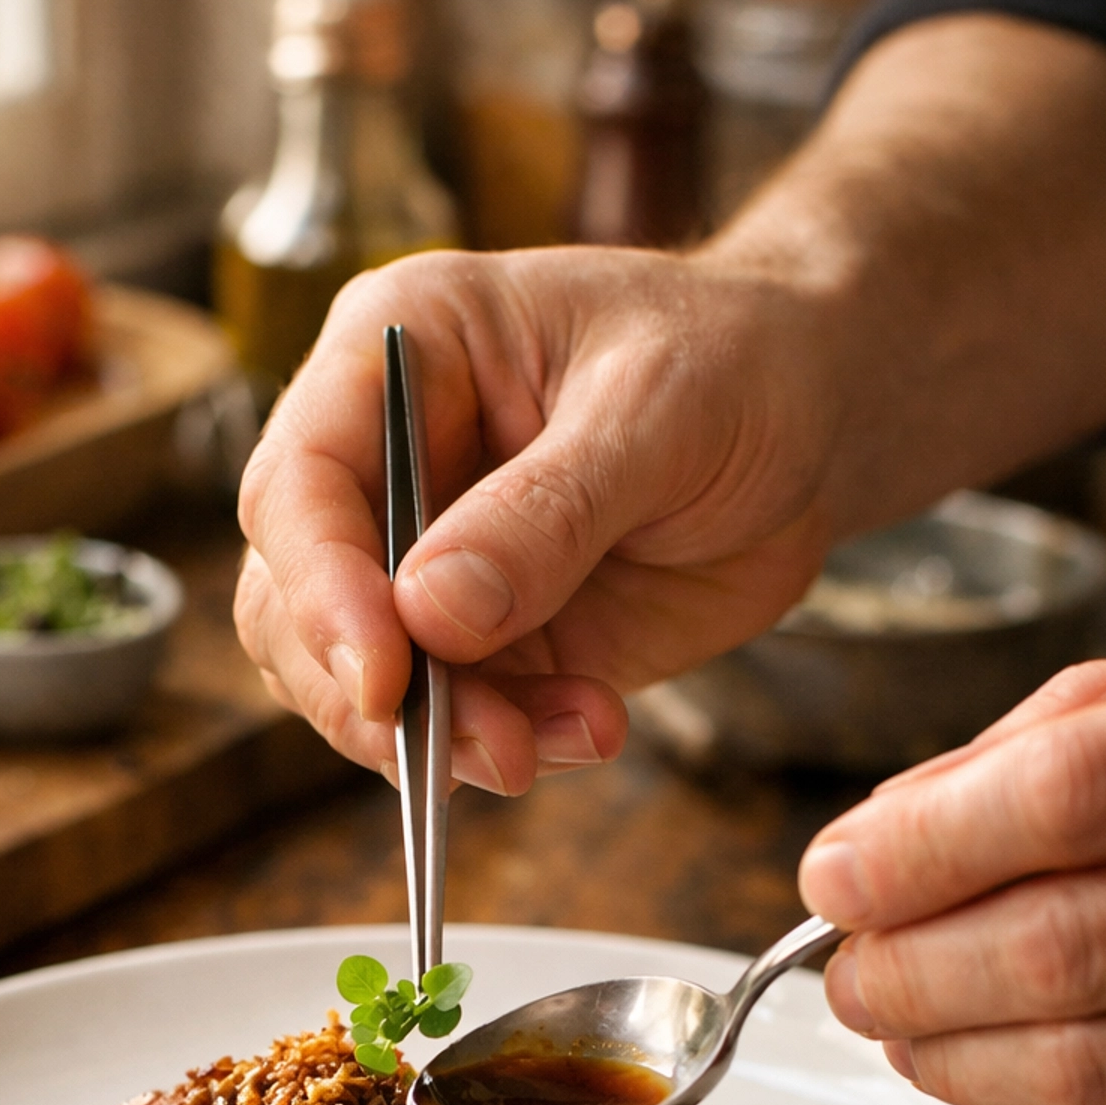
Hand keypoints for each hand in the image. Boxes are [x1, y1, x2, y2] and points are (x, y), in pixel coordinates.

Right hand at [235, 245, 835, 792]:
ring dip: (446, 740)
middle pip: (295, 604)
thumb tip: (430, 616)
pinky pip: (452, 723)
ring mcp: (424, 562)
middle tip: (487, 745)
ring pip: (359, 684)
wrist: (811, 417)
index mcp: (397, 356)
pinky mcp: (483, 642)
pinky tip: (592, 728)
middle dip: (377, 694)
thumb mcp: (656, 410)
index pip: (298, 484)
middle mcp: (384, 463)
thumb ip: (545, 513)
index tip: (384, 675)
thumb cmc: (734, 360)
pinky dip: (511, 749)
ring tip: (562, 738)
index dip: (321, 589)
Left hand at [799, 656, 1105, 1104]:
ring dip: (948, 1057)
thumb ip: (1015, 758)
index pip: (1071, 796)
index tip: (836, 877)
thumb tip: (872, 844)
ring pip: (1080, 1071)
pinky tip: (995, 1063)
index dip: (927, 847)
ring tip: (899, 1022)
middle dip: (913, 972)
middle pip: (1060, 950)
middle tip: (854, 972)